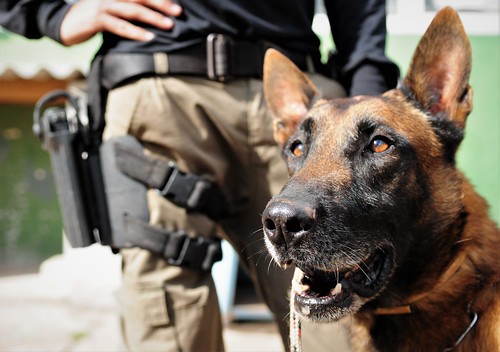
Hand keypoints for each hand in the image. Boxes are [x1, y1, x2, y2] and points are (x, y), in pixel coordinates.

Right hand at [60, 0, 181, 44]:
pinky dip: (135, 32)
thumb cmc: (93, 19)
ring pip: (133, 10)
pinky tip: (148, 37)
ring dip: (153, 17)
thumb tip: (152, 19)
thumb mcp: (112, 12)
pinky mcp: (97, 20)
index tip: (176, 4)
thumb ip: (128, 12)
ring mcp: (103, 6)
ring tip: (169, 25)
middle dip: (161, 4)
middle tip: (179, 12)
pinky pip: (120, 26)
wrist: (64, 24)